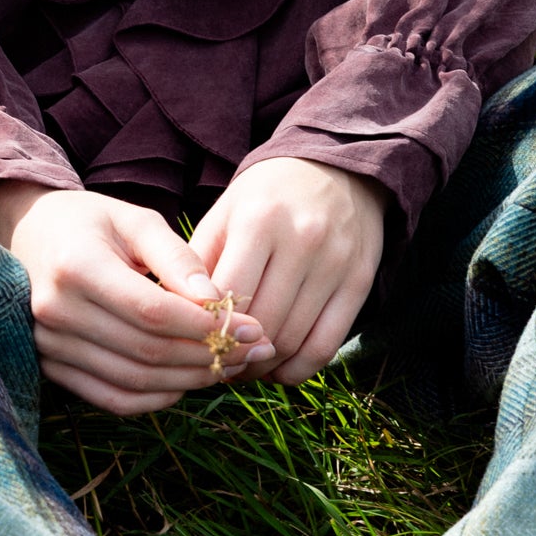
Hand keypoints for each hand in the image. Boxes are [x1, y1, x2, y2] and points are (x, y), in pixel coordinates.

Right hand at [0, 182, 274, 415]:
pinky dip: (156, 399)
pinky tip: (189, 383)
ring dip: (190, 382)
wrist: (27, 237)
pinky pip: (112, 398)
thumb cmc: (89, 223)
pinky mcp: (51, 368)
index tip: (250, 325)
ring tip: (230, 366)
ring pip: (133, 381)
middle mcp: (56, 311)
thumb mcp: (135, 221)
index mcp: (76, 266)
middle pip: (146, 351)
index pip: (152, 312)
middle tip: (255, 350)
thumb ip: (177, 257)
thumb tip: (217, 298)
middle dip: (209, 356)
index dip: (205, 325)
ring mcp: (48, 346)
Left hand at [189, 160, 385, 387]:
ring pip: (293, 340)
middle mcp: (302, 240)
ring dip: (262, 367)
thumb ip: (198, 262)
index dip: (208, 329)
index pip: (228, 295)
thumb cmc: (268, 195)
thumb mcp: (226, 213)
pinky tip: (278, 368)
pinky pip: (326, 346)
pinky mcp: (360, 281)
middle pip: (262, 323)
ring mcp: (336, 262)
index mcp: (260, 220)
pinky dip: (298, 369)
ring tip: (243, 367)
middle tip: (218, 363)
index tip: (195, 342)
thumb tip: (175, 315)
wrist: (336, 166)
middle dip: (234, 354)